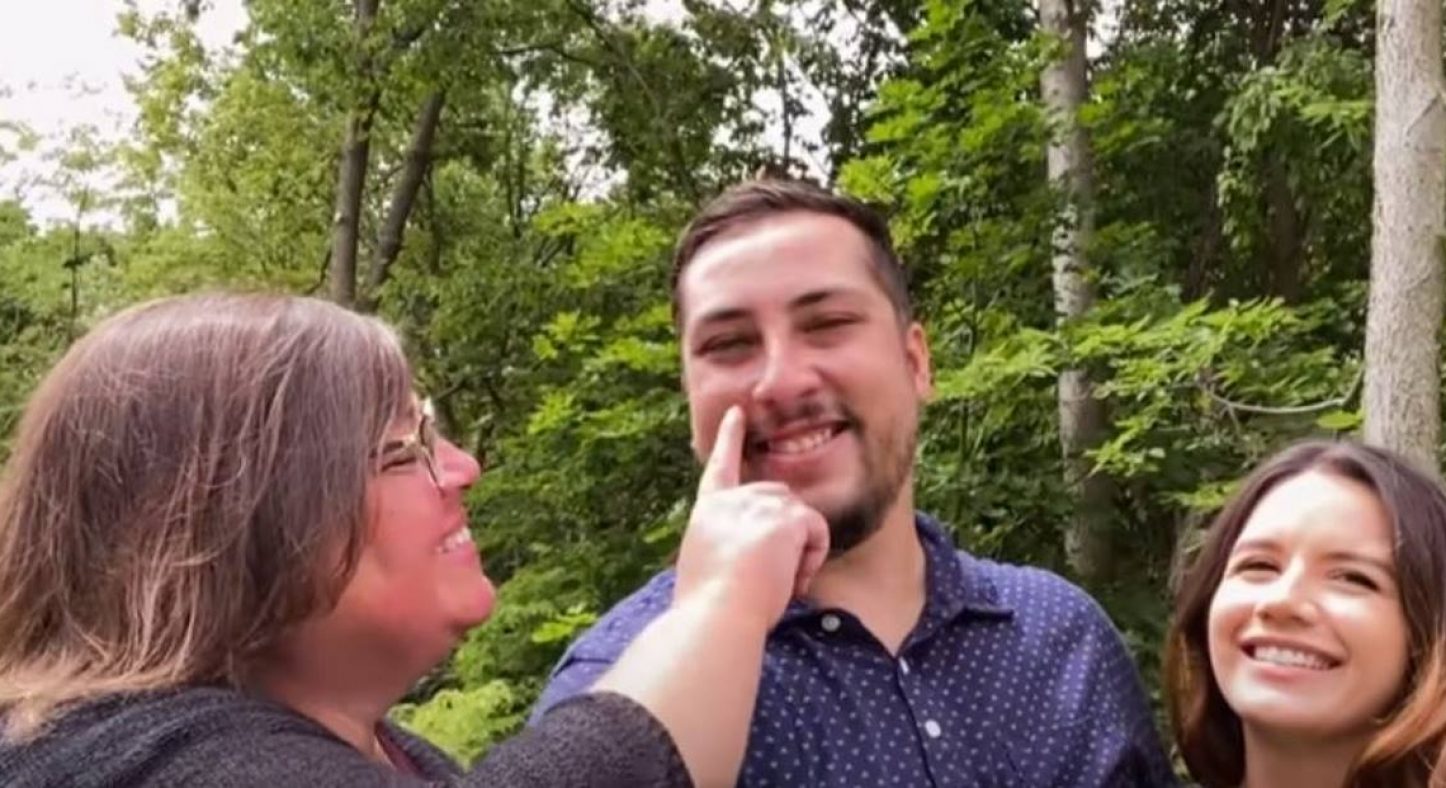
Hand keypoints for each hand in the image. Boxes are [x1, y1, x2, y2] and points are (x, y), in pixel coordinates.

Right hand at [673, 405, 829, 627]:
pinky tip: (787, 580)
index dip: (729, 439)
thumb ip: (728, 549)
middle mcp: (731, 500)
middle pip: (781, 503)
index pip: (720, 468)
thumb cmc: (709, 610)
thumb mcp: (706, 569)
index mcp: (708, 513)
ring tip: (772, 583)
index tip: (738, 413)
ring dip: (797, 554)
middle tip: (767, 580)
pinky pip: (816, 532)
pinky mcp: (785, 515)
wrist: (715, 618)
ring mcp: (758, 503)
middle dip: (786, 538)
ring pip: (801, 520)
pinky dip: (810, 560)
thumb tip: (753, 559)